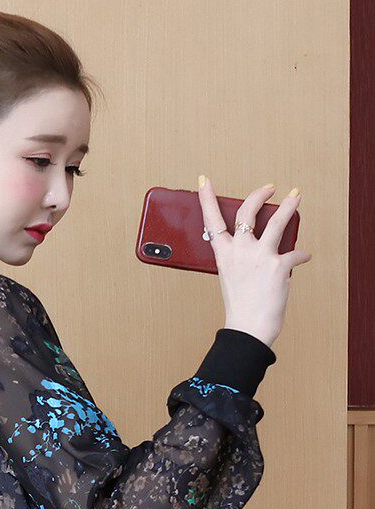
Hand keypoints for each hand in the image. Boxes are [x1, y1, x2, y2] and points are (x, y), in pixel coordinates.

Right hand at [197, 177, 311, 347]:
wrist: (248, 327)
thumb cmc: (240, 306)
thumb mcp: (231, 276)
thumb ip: (239, 256)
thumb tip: (257, 244)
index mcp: (223, 254)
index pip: (212, 220)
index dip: (207, 198)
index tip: (204, 181)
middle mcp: (239, 250)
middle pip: (248, 211)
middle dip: (259, 194)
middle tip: (270, 188)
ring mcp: (259, 256)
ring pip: (277, 221)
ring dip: (289, 206)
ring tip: (295, 197)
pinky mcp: (278, 265)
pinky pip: (295, 253)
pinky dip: (301, 255)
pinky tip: (303, 257)